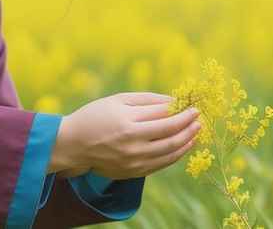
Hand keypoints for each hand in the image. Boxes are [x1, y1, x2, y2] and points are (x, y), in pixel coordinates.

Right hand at [57, 92, 200, 179]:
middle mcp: (133, 143)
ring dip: (187, 140)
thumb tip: (173, 100)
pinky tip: (184, 145)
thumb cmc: (95, 116)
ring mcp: (134, 160)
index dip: (182, 110)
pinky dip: (176, 154)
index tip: (193, 104)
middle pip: (171, 134)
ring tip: (196, 130)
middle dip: (189, 124)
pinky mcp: (134, 172)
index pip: (164, 116)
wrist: (73, 145)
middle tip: (199, 117)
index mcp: (128, 122)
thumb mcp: (118, 100)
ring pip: (170, 152)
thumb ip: (147, 100)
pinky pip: (162, 164)